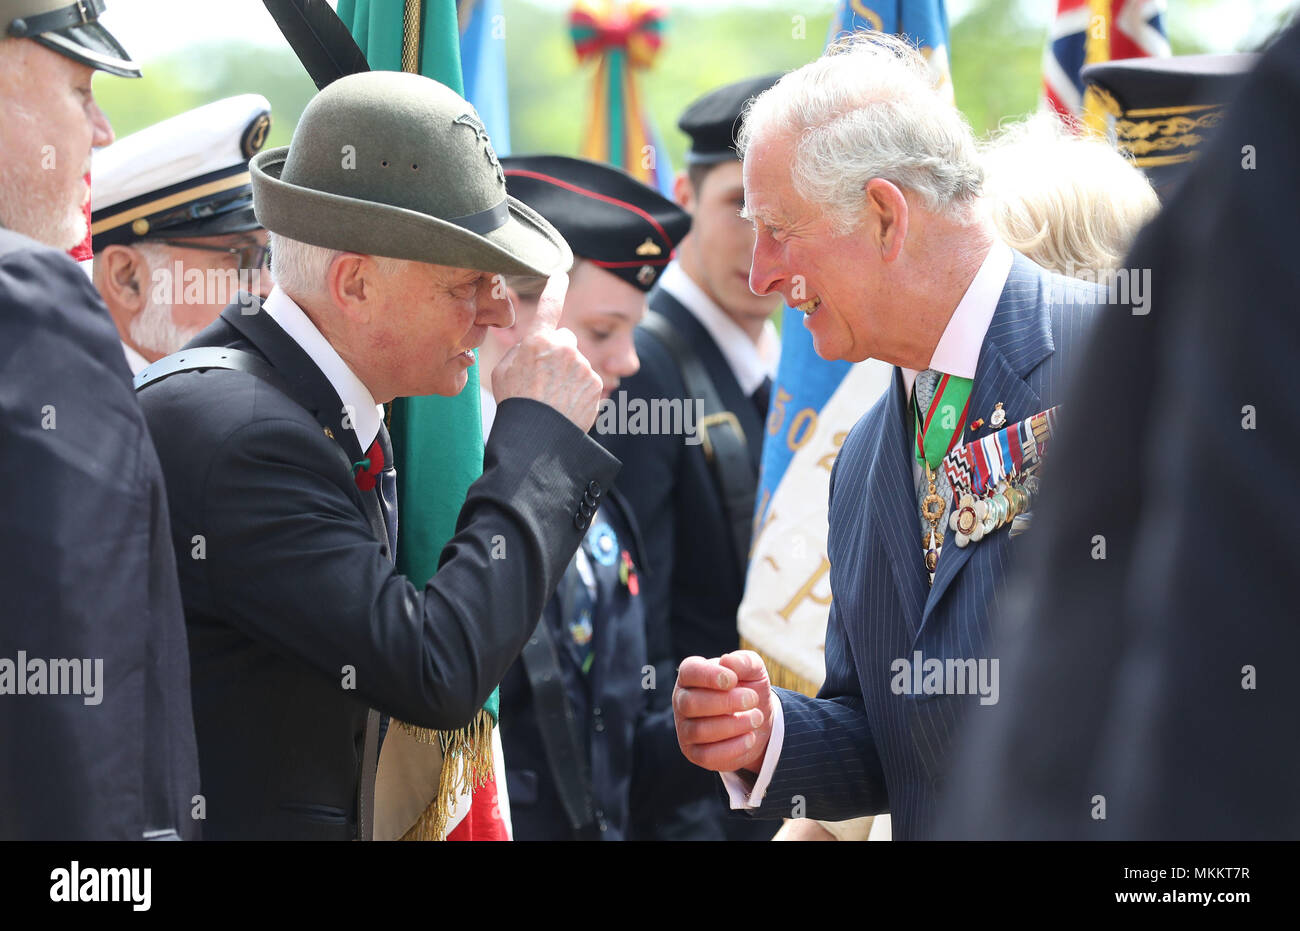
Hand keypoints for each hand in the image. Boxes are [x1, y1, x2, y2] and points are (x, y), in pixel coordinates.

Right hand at [492, 273, 602, 431]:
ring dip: (568, 373)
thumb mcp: (502, 371)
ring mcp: (582, 365)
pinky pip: (587, 379)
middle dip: (558, 351)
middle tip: (544, 377)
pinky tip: (565, 404)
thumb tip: (534, 345)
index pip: (549, 307)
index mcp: (537, 340)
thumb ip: (520, 350)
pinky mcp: (596, 383)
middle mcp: (563, 347)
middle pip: (565, 339)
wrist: (537, 436)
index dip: (554, 289)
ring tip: (553, 397)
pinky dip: (579, 390)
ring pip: (576, 362)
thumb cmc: (515, 403)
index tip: (560, 275)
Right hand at [673, 651, 774, 773]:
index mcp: (691, 675)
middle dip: (726, 702)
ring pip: (700, 730)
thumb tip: (727, 662)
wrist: (757, 721)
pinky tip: (750, 738)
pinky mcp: (694, 753)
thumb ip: (744, 662)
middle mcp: (682, 701)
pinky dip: (733, 747)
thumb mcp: (753, 671)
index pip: (689, 672)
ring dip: (734, 725)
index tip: (733, 679)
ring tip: (756, 718)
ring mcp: (685, 729)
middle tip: (753, 699)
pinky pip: (708, 755)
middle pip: (691, 703)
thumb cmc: (749, 689)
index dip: (709, 676)